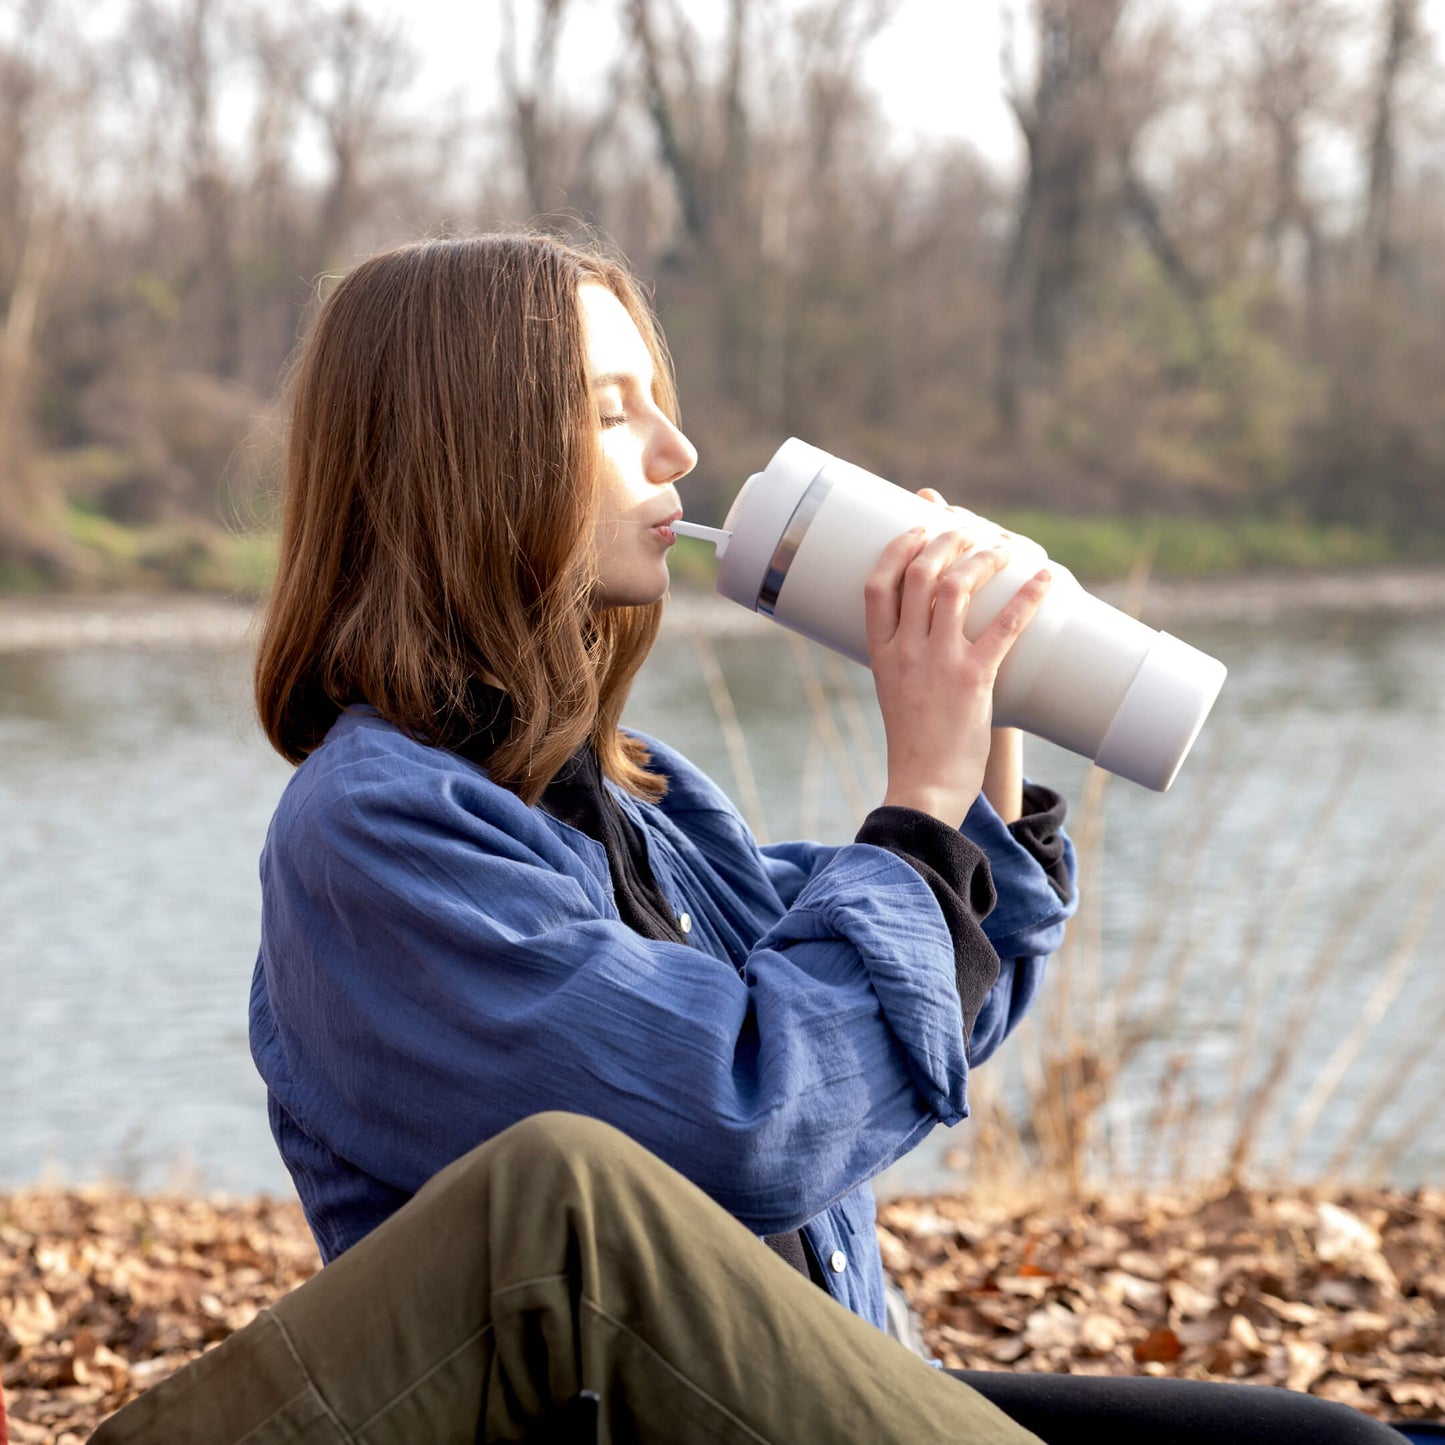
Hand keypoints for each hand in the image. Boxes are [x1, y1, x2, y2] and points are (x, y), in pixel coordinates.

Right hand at [865, 525, 1049, 827]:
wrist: (925, 785)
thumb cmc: (915, 742)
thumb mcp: (895, 690)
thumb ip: (908, 658)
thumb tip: (931, 628)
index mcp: (881, 652)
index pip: (877, 585)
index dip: (898, 548)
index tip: (918, 526)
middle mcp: (906, 651)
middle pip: (920, 575)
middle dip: (946, 540)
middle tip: (968, 527)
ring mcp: (938, 663)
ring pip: (956, 589)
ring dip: (983, 557)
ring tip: (1003, 546)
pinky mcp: (973, 680)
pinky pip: (1003, 627)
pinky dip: (1027, 597)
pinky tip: (1044, 578)